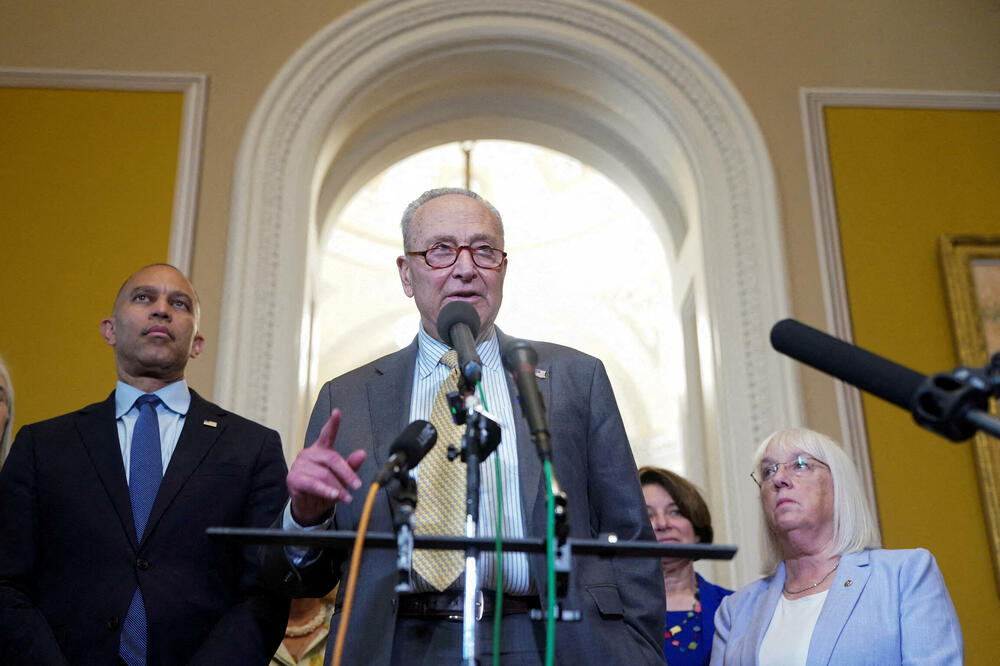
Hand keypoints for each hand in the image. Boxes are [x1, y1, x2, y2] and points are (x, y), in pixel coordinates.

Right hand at [287, 408, 366, 525]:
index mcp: (321, 450)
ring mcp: (299, 465)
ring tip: (346, 497)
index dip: (332, 423)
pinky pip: (313, 484)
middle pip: (332, 458)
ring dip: (337, 488)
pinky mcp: (293, 478)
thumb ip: (351, 466)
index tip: (337, 413)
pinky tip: (333, 495)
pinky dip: (325, 490)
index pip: (327, 434)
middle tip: (357, 485)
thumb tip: (362, 453)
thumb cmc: (325, 490)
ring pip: (324, 474)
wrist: (309, 508)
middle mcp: (309, 454)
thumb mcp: (341, 479)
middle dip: (347, 473)